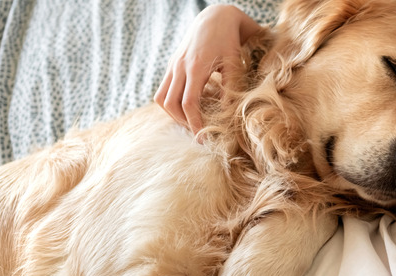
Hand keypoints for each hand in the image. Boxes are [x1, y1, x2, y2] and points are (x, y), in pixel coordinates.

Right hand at [154, 5, 259, 134]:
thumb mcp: (234, 64)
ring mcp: (172, 65)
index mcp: (196, 67)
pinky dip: (171, 102)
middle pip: (171, 104)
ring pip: (162, 97)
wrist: (215, 17)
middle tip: (197, 133)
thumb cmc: (229, 40)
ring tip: (190, 122)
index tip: (202, 138)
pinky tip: (188, 106)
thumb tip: (227, 115)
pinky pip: (163, 89)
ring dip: (173, 113)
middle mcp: (179, 67)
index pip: (188, 103)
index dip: (194, 123)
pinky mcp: (172, 64)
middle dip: (182, 122)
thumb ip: (230, 88)